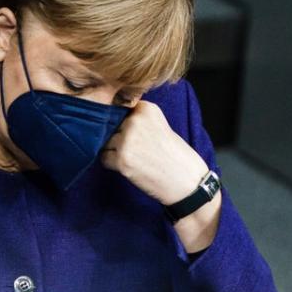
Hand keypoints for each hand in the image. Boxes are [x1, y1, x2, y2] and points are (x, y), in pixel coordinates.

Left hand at [100, 100, 221, 251]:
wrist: (188, 182)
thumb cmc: (175, 155)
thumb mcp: (160, 126)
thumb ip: (138, 119)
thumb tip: (108, 119)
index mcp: (147, 109)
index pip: (119, 109)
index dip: (123, 123)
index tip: (135, 134)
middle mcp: (135, 121)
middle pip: (110, 125)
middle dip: (117, 137)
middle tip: (136, 150)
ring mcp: (127, 140)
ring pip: (105, 142)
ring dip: (113, 151)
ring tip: (134, 158)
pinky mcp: (122, 160)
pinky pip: (104, 158)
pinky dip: (112, 164)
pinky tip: (130, 168)